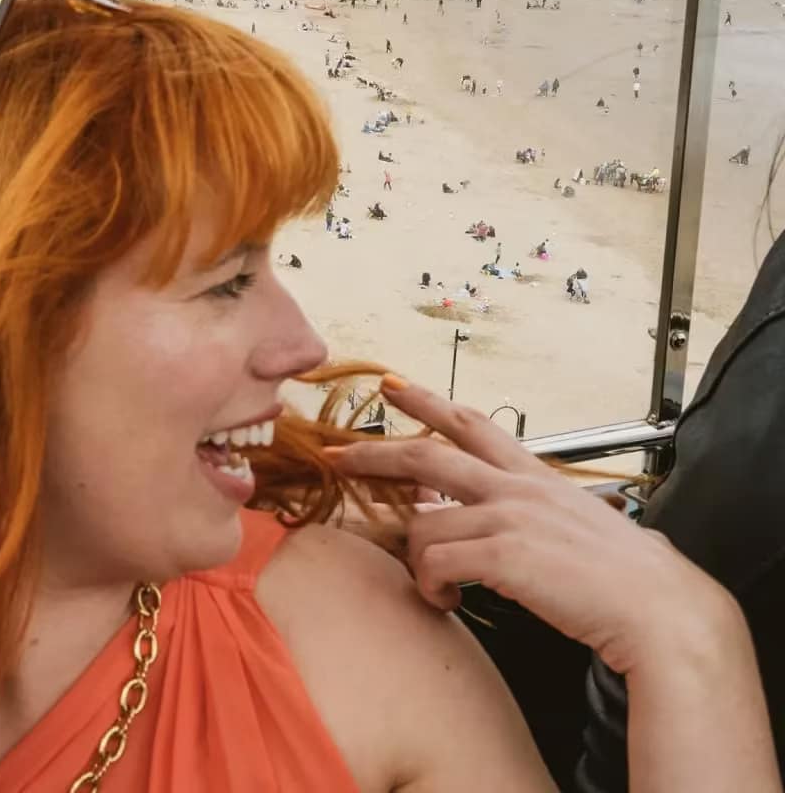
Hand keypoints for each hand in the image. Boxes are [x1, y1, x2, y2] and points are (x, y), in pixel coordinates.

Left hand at [327, 375, 736, 675]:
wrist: (658, 609)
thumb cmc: (622, 577)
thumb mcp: (573, 524)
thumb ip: (530, 515)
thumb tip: (494, 526)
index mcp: (534, 477)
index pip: (473, 423)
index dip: (427, 401)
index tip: (390, 384)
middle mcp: (516, 488)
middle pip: (427, 455)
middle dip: (373, 452)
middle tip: (335, 453)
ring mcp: (509, 518)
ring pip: (423, 526)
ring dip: (416, 561)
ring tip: (436, 588)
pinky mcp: (503, 554)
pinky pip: (435, 564)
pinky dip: (431, 587)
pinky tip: (447, 601)